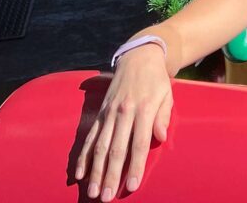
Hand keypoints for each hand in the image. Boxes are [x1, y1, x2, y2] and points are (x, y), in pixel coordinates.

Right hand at [74, 45, 172, 199]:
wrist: (138, 57)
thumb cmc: (157, 80)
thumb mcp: (167, 94)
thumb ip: (163, 116)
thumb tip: (161, 137)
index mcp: (143, 109)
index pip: (139, 143)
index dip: (135, 166)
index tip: (131, 186)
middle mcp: (123, 112)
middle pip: (116, 149)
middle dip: (111, 175)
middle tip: (106, 198)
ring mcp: (108, 113)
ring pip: (100, 146)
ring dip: (95, 171)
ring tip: (92, 191)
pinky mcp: (99, 113)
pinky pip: (90, 137)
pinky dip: (84, 156)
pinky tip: (79, 173)